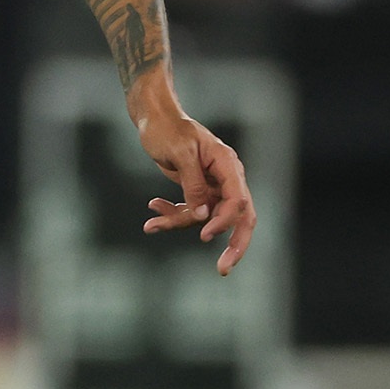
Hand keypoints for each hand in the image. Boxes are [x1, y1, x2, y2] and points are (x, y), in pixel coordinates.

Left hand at [137, 98, 254, 274]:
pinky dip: (171, 214)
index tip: (205, 234)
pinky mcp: (197, 191)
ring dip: (178, 223)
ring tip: (151, 224)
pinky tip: (153, 208)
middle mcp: (225, 178)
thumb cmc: (167, 129)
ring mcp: (212, 186)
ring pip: (204, 218)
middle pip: (238, 217)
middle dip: (232, 245)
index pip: (239, 200)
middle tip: (223, 269)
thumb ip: (193, 184)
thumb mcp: (180, 153)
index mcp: (227, 165)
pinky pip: (189, 211)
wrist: (154, 119)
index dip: (225, 221)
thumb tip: (204, 216)